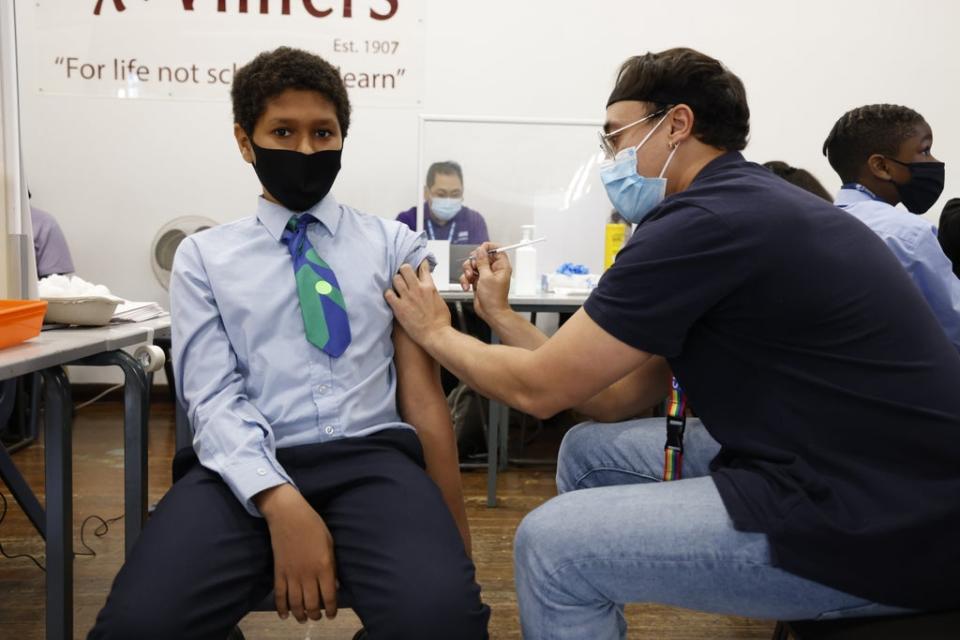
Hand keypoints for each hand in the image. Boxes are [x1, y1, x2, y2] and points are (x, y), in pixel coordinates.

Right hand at [254, 484, 337, 622]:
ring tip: (304, 619)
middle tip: (318, 618)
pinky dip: (281, 608)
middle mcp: (308, 574)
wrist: (288, 515)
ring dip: (300, 615)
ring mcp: (291, 574)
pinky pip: (279, 595)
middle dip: (316, 614)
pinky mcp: (278, 572)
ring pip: (296, 603)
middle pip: (312, 603)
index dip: (332, 608)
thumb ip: (332, 566)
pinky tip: (285, 615)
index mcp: (324, 566)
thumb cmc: (313, 525)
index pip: (329, 595)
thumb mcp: (329, 544)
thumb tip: (335, 585)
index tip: (332, 614)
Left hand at [385, 260, 451, 345]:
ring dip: (395, 282)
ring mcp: (407, 297)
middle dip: (403, 271)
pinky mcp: (399, 307)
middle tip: (403, 276)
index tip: (417, 263)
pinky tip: (391, 298)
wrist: (436, 335)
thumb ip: (432, 292)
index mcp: (429, 287)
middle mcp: (418, 289)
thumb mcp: (440, 301)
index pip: (422, 268)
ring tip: (397, 288)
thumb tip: (429, 289)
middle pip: (405, 268)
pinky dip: (388, 295)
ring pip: (395, 279)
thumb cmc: (441, 322)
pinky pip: (388, 294)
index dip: (419, 264)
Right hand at [460, 242, 510, 320]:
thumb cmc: (494, 298)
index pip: (496, 249)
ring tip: (469, 279)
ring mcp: (485, 275)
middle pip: (480, 256)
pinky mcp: (477, 281)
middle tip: (473, 269)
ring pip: (472, 265)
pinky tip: (467, 286)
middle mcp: (493, 269)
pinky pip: (468, 274)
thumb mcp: (486, 277)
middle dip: (473, 262)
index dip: (487, 248)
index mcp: (501, 266)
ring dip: (467, 271)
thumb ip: (482, 262)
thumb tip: (481, 250)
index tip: (479, 251)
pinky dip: (465, 279)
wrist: (490, 312)